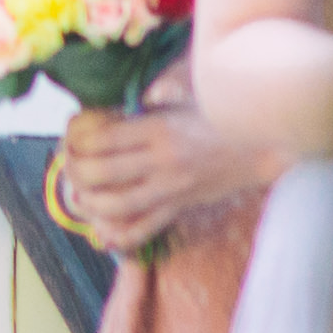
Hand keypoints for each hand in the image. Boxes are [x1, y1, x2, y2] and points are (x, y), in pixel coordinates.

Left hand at [56, 99, 274, 254]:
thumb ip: (151, 101)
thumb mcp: (185, 98)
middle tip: (68, 162)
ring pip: (115, 206)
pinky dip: (118, 234)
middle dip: (73, 169)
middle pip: (99, 173)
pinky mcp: (180, 208)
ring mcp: (171, 190)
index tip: (70, 132)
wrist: (264, 145)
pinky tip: (101, 228)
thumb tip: (118, 106)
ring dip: (88, 201)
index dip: (76, 137)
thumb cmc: (222, 116)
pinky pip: (144, 229)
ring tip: (78, 191)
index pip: (101, 137)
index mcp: (160, 129)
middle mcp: (162, 162)